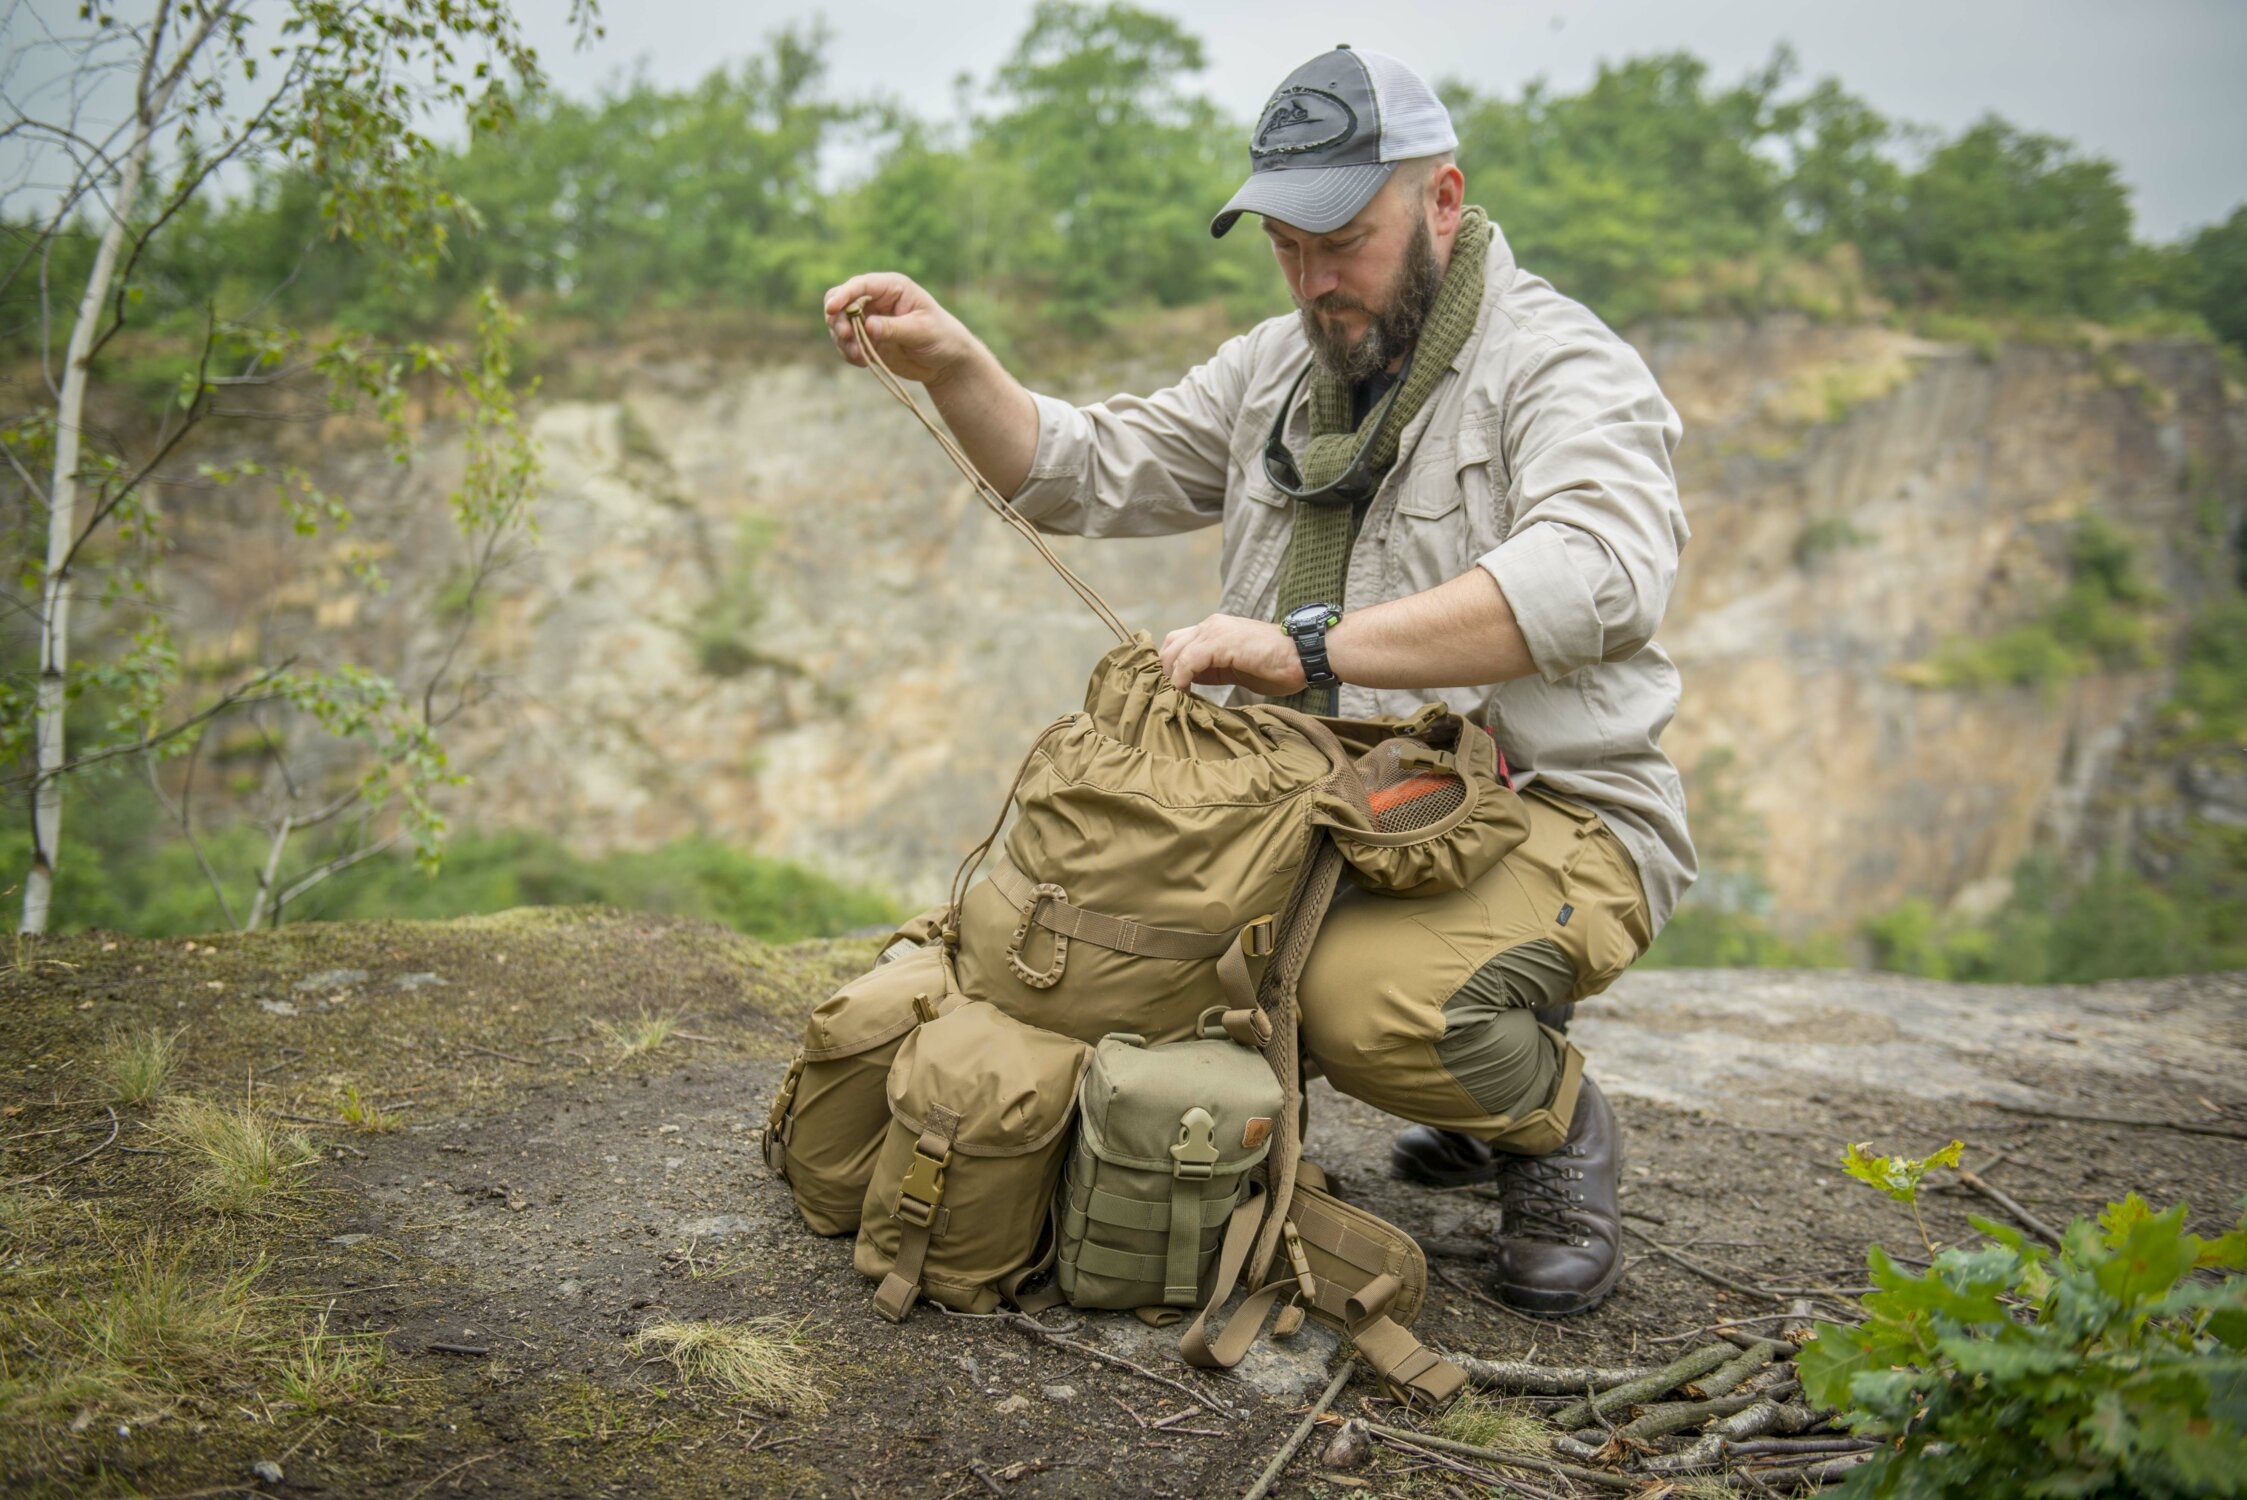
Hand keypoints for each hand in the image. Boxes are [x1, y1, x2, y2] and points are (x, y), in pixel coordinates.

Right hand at [821, 272, 976, 385]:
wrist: (946, 362)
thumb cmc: (941, 337)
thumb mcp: (921, 331)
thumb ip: (894, 328)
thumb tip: (868, 325)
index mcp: (891, 287)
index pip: (860, 285)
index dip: (843, 295)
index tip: (831, 309)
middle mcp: (876, 300)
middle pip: (841, 301)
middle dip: (837, 318)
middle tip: (844, 335)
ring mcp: (868, 320)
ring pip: (839, 324)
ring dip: (842, 340)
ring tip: (859, 355)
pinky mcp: (867, 340)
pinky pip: (847, 344)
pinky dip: (849, 353)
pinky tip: (863, 362)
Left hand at [1159, 613, 1307, 695]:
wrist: (1305, 656)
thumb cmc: (1278, 666)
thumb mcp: (1236, 669)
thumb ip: (1213, 671)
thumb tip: (1189, 683)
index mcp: (1215, 630)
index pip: (1177, 643)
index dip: (1169, 667)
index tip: (1168, 692)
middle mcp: (1211, 625)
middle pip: (1170, 645)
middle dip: (1164, 672)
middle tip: (1166, 697)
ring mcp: (1215, 631)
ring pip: (1174, 652)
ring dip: (1169, 676)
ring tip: (1172, 699)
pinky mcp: (1220, 642)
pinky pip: (1187, 661)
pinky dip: (1180, 679)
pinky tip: (1183, 694)